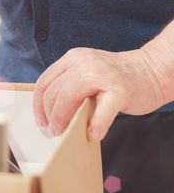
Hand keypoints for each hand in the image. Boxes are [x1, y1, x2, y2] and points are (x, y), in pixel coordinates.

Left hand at [33, 47, 167, 140]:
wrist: (153, 70)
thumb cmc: (117, 78)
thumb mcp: (87, 72)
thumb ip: (69, 85)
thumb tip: (51, 114)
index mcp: (73, 58)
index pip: (45, 82)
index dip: (38, 105)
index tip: (41, 120)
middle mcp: (84, 62)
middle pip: (54, 92)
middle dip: (51, 116)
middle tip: (54, 130)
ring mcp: (102, 75)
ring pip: (69, 99)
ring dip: (64, 120)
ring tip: (65, 133)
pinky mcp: (119, 90)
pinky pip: (101, 112)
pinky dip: (95, 126)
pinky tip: (93, 134)